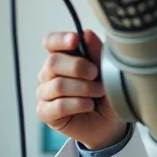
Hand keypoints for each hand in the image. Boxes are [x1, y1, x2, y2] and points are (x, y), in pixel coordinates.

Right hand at [36, 30, 127, 149]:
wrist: (110, 122)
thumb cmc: (106, 93)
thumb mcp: (106, 70)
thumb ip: (96, 51)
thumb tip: (86, 34)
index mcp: (62, 57)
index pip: (51, 42)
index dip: (60, 40)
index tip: (75, 40)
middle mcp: (49, 73)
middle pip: (53, 62)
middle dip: (78, 67)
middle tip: (96, 74)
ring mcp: (45, 93)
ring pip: (57, 85)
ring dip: (83, 88)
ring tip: (99, 92)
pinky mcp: (45, 113)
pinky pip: (59, 105)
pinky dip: (78, 104)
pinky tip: (89, 105)